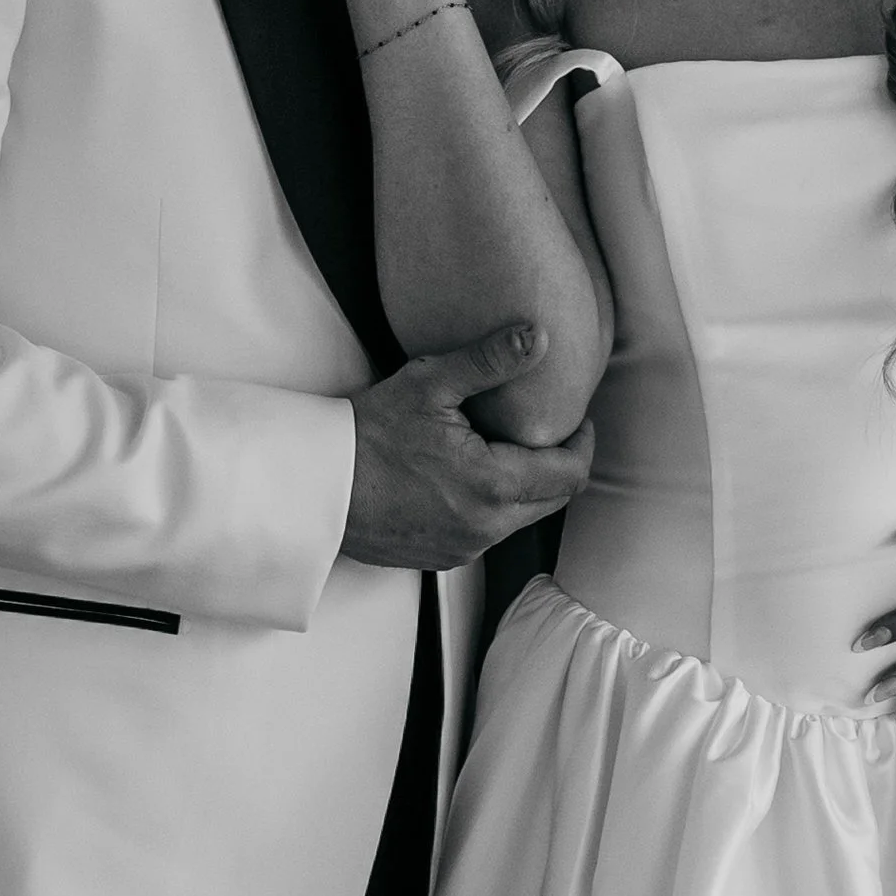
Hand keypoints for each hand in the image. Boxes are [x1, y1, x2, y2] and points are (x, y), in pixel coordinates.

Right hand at [343, 321, 592, 571]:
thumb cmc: (366, 435)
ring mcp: (464, 548)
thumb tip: (537, 337)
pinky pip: (488, 532)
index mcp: (493, 486)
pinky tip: (470, 476)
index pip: (570, 474)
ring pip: (521, 518)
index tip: (577, 419)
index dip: (582, 443)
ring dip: (526, 486)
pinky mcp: (443, 557)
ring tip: (506, 448)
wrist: (313, 487)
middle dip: (559, 465)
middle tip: (547, 430)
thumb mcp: (429, 384)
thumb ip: (489, 360)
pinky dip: (493, 505)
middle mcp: (486, 528)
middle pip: (553, 500)